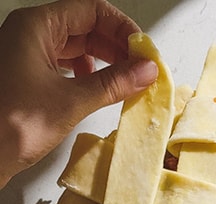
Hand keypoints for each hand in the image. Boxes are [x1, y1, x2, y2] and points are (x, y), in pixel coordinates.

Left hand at [0, 0, 152, 187]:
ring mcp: (25, 54)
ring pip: (77, 46)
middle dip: (117, 46)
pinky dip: (89, 74)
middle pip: (86, 26)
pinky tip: (102, 89)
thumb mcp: (71, 101)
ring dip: (106, 61)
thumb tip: (146, 70)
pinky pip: (65, 64)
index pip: (92, 11)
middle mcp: (28, 34)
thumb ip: (114, 82)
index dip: (123, 28)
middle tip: (143, 68)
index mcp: (34, 27)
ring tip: (128, 81)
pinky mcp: (27, 75)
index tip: (144, 51)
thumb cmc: (7, 125)